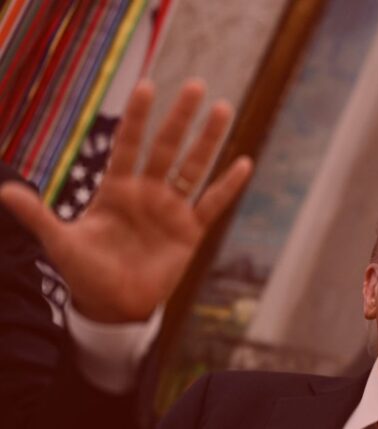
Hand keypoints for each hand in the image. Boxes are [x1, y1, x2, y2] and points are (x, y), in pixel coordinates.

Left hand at [0, 79, 252, 322]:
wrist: (115, 306)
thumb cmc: (86, 272)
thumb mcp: (61, 244)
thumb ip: (39, 217)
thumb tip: (5, 192)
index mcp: (117, 190)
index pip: (129, 145)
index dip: (138, 118)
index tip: (147, 85)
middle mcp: (147, 192)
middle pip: (167, 147)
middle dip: (180, 117)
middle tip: (196, 85)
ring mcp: (171, 209)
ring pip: (194, 167)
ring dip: (208, 140)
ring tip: (223, 109)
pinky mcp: (190, 230)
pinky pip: (213, 203)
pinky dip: (228, 185)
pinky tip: (244, 163)